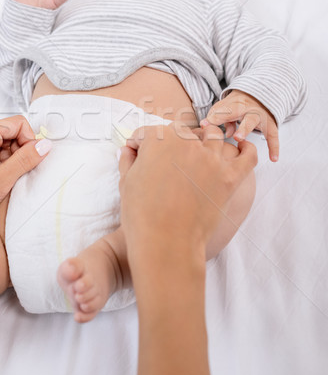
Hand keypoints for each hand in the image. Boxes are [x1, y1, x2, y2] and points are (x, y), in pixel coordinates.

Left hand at [0, 115, 50, 249]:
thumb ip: (25, 161)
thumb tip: (45, 146)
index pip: (18, 123)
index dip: (30, 140)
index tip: (33, 159)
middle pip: (12, 133)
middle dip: (22, 151)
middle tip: (21, 173)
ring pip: (5, 145)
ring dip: (13, 160)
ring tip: (9, 180)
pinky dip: (3, 166)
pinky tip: (1, 182)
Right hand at [118, 122, 257, 257]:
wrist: (165, 242)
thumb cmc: (141, 214)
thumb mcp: (126, 182)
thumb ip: (128, 160)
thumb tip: (128, 149)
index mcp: (159, 139)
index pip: (148, 133)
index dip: (139, 144)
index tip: (136, 154)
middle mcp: (187, 142)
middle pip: (181, 132)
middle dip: (169, 142)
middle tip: (164, 161)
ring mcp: (211, 158)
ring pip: (213, 137)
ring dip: (204, 141)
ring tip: (198, 154)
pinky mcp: (230, 177)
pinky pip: (248, 156)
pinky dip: (247, 149)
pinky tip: (241, 148)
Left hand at [200, 89, 278, 161]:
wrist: (258, 96)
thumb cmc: (235, 107)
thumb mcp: (226, 109)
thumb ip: (219, 119)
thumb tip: (222, 133)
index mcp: (233, 104)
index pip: (221, 109)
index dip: (213, 117)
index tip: (204, 125)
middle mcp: (246, 108)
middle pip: (236, 111)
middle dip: (225, 117)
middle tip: (224, 131)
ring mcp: (258, 116)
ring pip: (251, 121)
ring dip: (244, 129)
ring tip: (239, 139)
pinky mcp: (269, 125)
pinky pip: (273, 136)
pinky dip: (274, 147)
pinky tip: (273, 158)